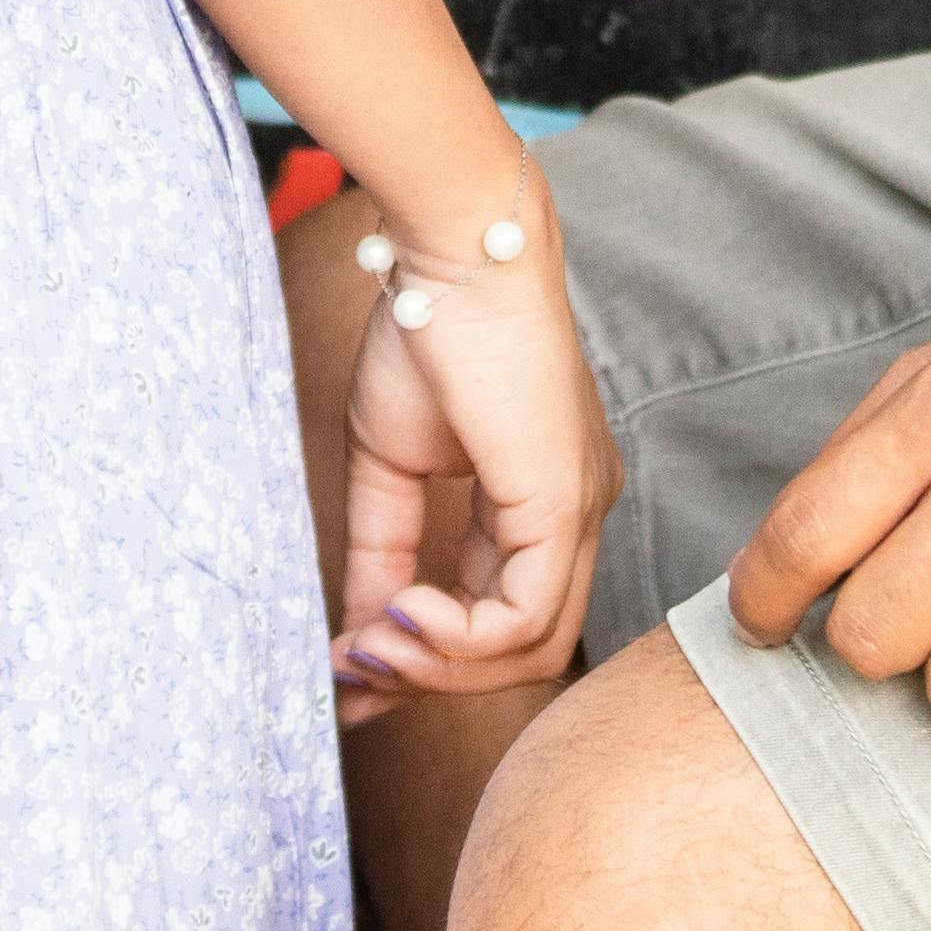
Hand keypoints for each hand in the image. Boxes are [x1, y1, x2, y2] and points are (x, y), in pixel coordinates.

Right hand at [329, 204, 619, 704]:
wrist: (451, 253)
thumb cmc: (424, 331)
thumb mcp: (389, 464)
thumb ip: (382, 551)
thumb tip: (355, 638)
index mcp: (542, 500)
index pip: (501, 617)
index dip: (425, 660)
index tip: (351, 677)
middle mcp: (577, 514)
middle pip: (520, 650)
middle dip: (428, 677)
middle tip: (352, 670)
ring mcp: (580, 512)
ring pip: (528, 649)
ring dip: (436, 665)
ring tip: (369, 641)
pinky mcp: (563, 506)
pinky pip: (524, 619)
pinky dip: (457, 636)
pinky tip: (402, 610)